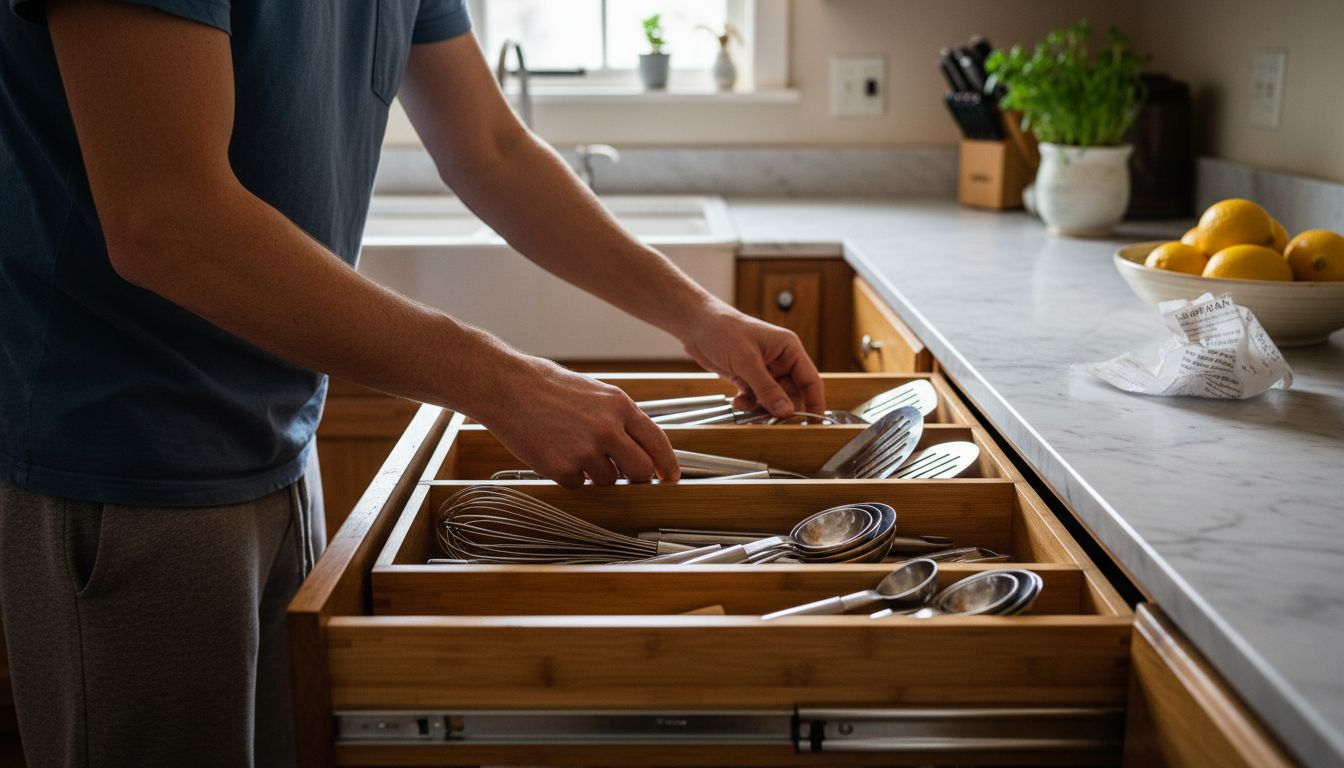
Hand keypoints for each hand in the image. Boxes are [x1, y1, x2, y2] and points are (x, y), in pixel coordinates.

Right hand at [475, 355, 679, 488]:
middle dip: (636, 478)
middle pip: (640, 472)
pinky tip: (554, 453)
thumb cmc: (548, 387)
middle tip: (624, 474)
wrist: (506, 387)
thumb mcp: (595, 392)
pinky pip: (578, 486)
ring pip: (608, 481)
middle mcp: (608, 429)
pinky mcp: (562, 469)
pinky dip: (570, 476)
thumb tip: (640, 449)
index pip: (657, 442)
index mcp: (620, 405)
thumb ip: (621, 419)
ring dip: (595, 474)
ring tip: (572, 448)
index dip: (667, 465)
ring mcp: (585, 451)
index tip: (670, 478)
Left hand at [682, 305, 824, 418]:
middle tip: (771, 421)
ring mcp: (764, 370)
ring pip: (773, 399)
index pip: (810, 380)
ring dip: (761, 408)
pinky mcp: (748, 377)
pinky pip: (756, 398)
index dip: (815, 403)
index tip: (813, 424)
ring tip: (746, 407)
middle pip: (791, 393)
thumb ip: (767, 388)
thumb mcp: (746, 361)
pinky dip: (748, 404)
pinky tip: (737, 402)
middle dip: (781, 408)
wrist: (695, 324)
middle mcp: (780, 360)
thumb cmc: (723, 330)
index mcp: (788, 349)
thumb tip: (787, 411)